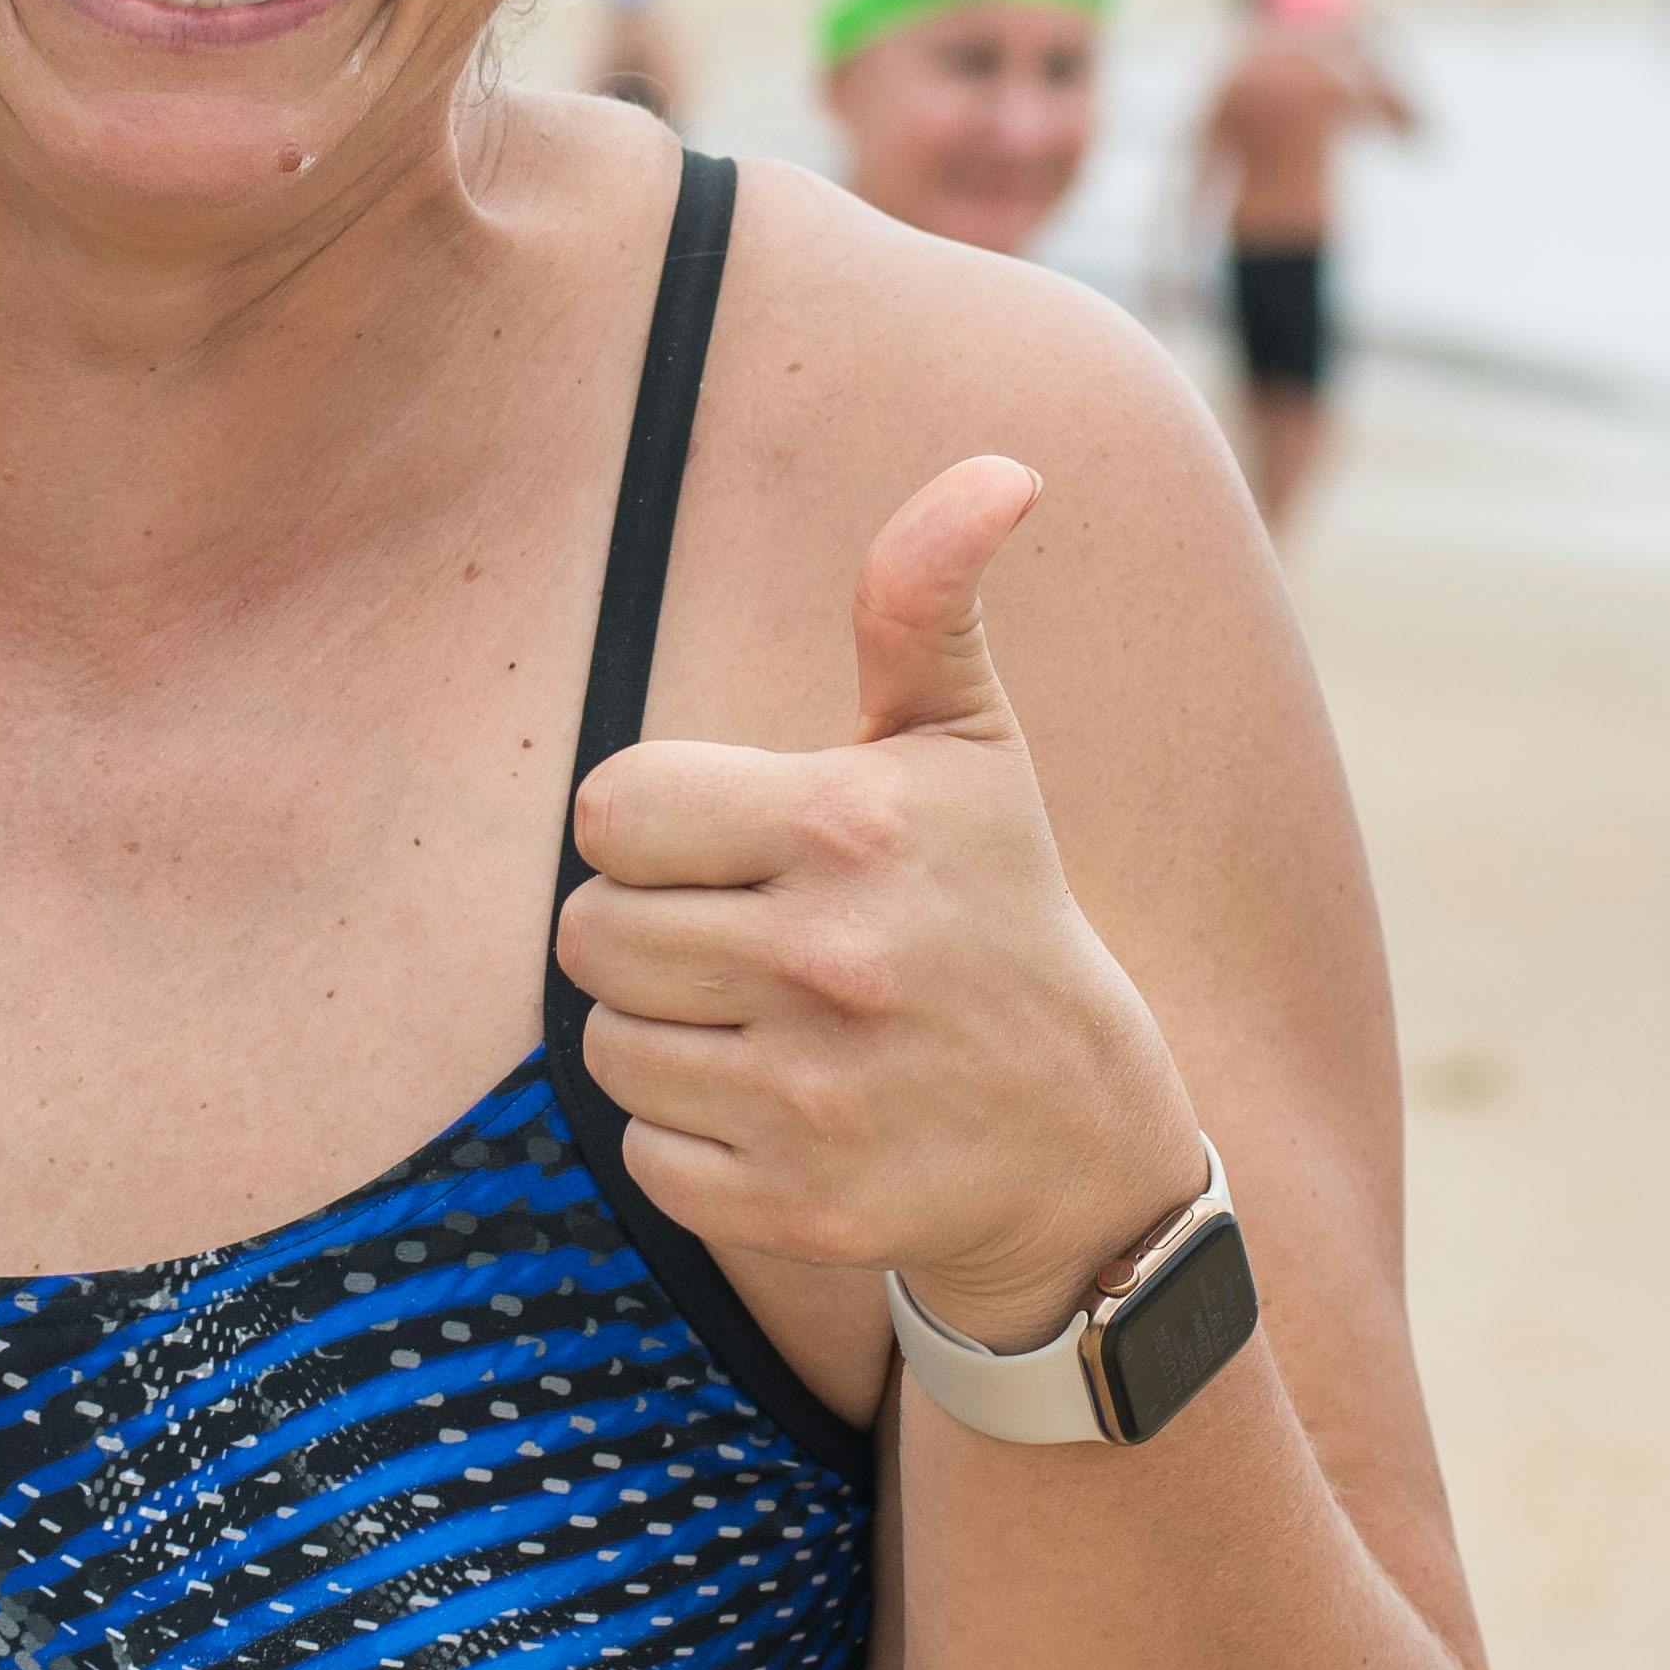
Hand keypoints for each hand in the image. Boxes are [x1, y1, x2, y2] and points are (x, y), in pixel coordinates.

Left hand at [559, 456, 1207, 1339]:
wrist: (1080, 1137)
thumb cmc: (996, 910)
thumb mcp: (968, 749)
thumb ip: (926, 604)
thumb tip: (999, 469)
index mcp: (850, 827)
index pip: (611, 810)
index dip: (654, 830)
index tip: (735, 849)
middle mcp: (830, 960)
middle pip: (589, 932)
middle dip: (648, 932)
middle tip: (745, 941)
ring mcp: (814, 1092)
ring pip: (606, 1043)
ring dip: (666, 1033)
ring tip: (767, 1023)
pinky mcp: (798, 1200)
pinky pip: (645, 1148)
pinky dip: (691, 1136)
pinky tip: (782, 1109)